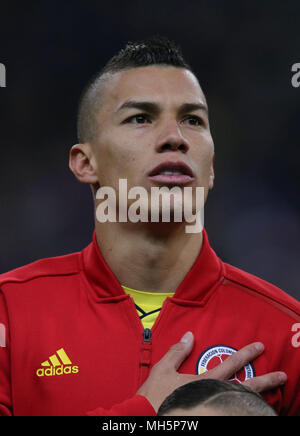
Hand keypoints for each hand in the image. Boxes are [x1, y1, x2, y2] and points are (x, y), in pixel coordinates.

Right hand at [137, 331, 286, 411]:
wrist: (147, 420)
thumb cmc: (154, 396)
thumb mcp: (162, 369)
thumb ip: (177, 352)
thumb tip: (189, 335)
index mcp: (203, 382)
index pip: (229, 365)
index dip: (245, 355)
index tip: (259, 347)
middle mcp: (213, 397)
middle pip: (244, 388)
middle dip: (264, 381)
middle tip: (280, 375)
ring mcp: (214, 411)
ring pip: (242, 404)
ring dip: (259, 399)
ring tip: (274, 395)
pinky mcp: (209, 419)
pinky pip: (233, 414)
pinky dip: (245, 411)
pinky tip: (252, 409)